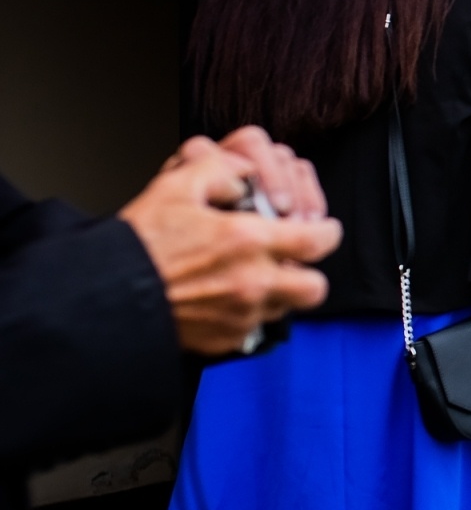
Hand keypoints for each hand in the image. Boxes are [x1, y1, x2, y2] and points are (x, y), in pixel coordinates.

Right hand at [120, 141, 342, 354]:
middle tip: (291, 262)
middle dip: (308, 273)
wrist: (106, 294)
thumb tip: (247, 173)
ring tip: (251, 277)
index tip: (319, 229)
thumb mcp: (177, 186)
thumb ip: (222, 169)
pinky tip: (224, 300)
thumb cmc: (139, 242)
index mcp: (249, 241)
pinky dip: (247, 315)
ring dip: (277, 293)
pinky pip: (254, 329)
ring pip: (285, 308)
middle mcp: (253, 283)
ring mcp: (242, 316)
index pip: (318, 240)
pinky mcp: (226, 340)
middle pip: (315, 288)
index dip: (325, 232)